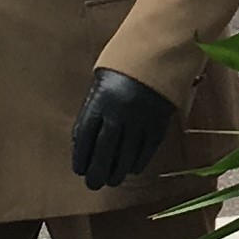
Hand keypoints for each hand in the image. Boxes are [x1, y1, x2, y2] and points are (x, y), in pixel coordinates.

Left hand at [67, 69, 178, 189]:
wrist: (158, 55)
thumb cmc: (122, 70)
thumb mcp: (100, 82)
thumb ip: (91, 110)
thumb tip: (81, 143)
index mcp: (101, 100)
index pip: (86, 136)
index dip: (81, 157)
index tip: (79, 170)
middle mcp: (119, 112)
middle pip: (105, 150)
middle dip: (97, 171)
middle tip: (93, 184)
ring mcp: (140, 119)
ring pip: (126, 154)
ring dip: (117, 171)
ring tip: (111, 181)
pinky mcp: (159, 123)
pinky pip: (147, 149)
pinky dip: (138, 162)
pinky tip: (131, 170)